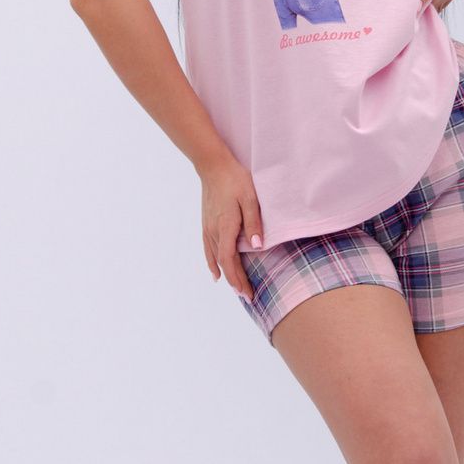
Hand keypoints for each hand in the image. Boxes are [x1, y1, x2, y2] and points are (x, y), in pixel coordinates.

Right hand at [200, 155, 263, 299]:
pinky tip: (215, 274)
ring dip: (227, 275)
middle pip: (224, 264)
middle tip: (247, 298)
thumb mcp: (250, 199)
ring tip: (237, 289)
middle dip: (235, 282)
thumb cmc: (235, 180)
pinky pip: (208, 249)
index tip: (247, 293)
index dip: (238, 279)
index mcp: (225, 227)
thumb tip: (257, 246)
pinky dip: (212, 264)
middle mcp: (214, 232)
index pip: (231, 261)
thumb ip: (253, 223)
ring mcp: (208, 229)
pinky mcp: (206, 224)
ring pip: (216, 259)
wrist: (213, 166)